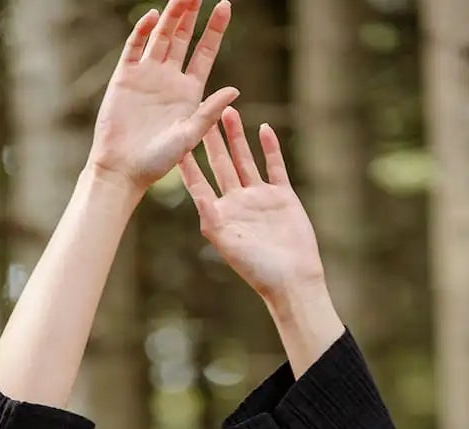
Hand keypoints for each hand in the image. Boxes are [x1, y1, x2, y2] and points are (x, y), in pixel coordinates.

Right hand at [89, 1, 238, 193]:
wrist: (123, 169)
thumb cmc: (158, 161)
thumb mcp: (189, 136)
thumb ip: (209, 112)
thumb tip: (235, 90)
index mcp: (188, 91)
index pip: (205, 52)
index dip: (215, 29)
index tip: (226, 5)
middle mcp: (169, 78)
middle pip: (183, 36)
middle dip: (191, 12)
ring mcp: (146, 75)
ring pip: (161, 35)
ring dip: (171, 14)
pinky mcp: (125, 76)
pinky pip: (134, 47)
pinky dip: (143, 31)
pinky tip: (154, 17)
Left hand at [177, 110, 325, 299]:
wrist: (292, 278)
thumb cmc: (257, 268)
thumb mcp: (228, 242)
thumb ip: (211, 217)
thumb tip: (197, 195)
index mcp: (220, 214)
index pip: (199, 182)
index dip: (188, 162)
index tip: (175, 138)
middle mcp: (237, 202)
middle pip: (221, 164)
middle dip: (211, 139)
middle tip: (202, 110)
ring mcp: (259, 197)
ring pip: (245, 160)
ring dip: (237, 137)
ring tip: (229, 111)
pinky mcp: (281, 196)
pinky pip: (274, 166)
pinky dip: (269, 148)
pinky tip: (264, 129)